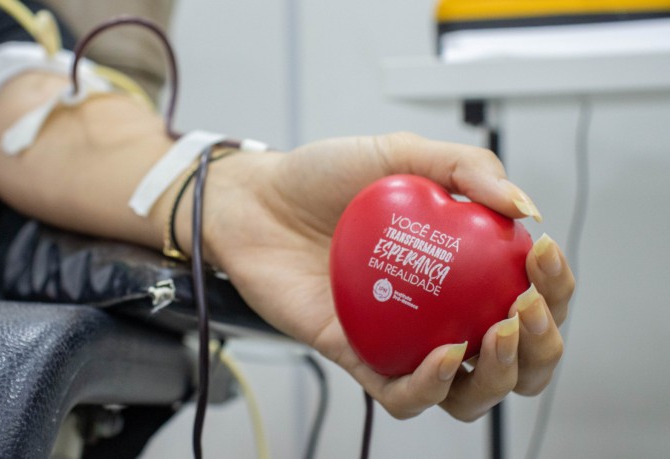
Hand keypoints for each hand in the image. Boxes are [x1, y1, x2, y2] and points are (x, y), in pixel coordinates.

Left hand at [200, 131, 573, 420]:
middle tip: (524, 307)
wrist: (255, 200)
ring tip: (494, 333)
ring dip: (499, 375)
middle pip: (515, 355)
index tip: (540, 255)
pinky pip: (402, 395)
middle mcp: (438, 309)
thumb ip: (464, 167)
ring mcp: (401, 339)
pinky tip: (443, 354)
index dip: (555, 285)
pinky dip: (431, 385)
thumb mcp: (399, 153)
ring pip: (470, 391)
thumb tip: (525, 206)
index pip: (530, 291)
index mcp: (460, 266)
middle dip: (542, 344)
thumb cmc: (322, 178)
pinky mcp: (358, 358)